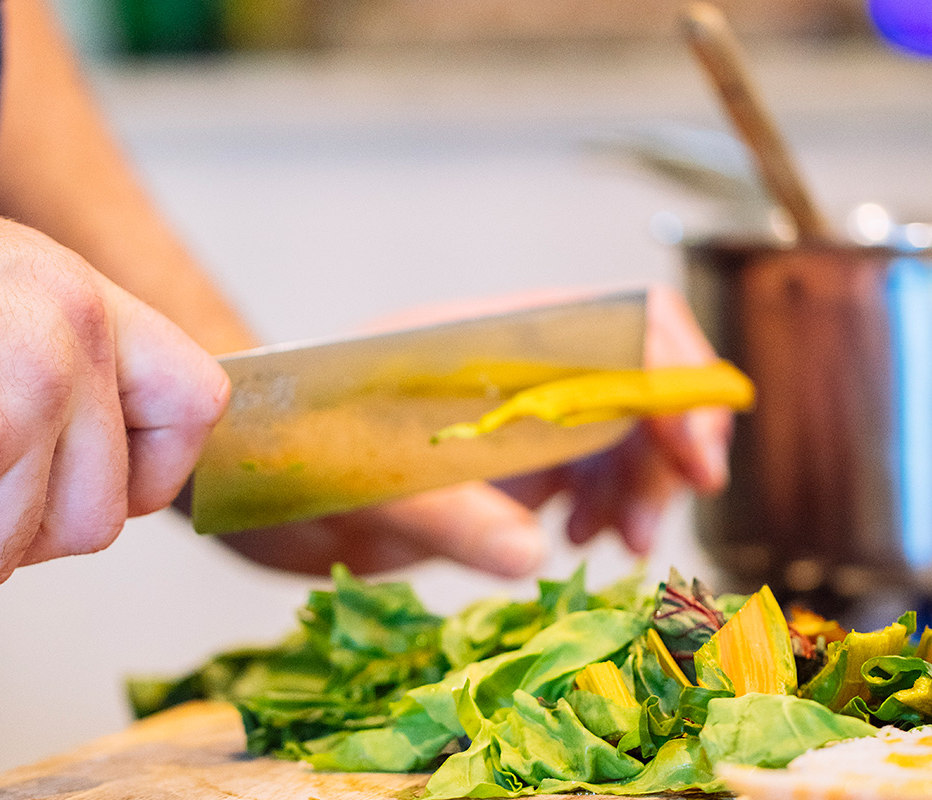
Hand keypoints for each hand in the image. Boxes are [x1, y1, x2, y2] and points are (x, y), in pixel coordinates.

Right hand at [0, 178, 229, 593]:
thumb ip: (59, 354)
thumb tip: (99, 451)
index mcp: (85, 303)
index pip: (195, 406)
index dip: (155, 473)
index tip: (108, 491)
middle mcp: (68, 348)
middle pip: (97, 519)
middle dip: (16, 535)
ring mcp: (17, 399)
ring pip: (3, 554)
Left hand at [221, 286, 729, 576]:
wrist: (241, 475)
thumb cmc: (287, 455)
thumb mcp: (358, 487)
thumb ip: (443, 513)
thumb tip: (530, 555)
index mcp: (488, 337)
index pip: (622, 319)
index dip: (676, 375)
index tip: (691, 456)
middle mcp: (514, 366)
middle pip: (640, 377)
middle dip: (670, 445)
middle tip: (650, 524)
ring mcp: (514, 413)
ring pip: (626, 428)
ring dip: (645, 483)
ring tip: (617, 543)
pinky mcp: (508, 461)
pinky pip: (592, 469)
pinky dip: (611, 505)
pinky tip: (585, 542)